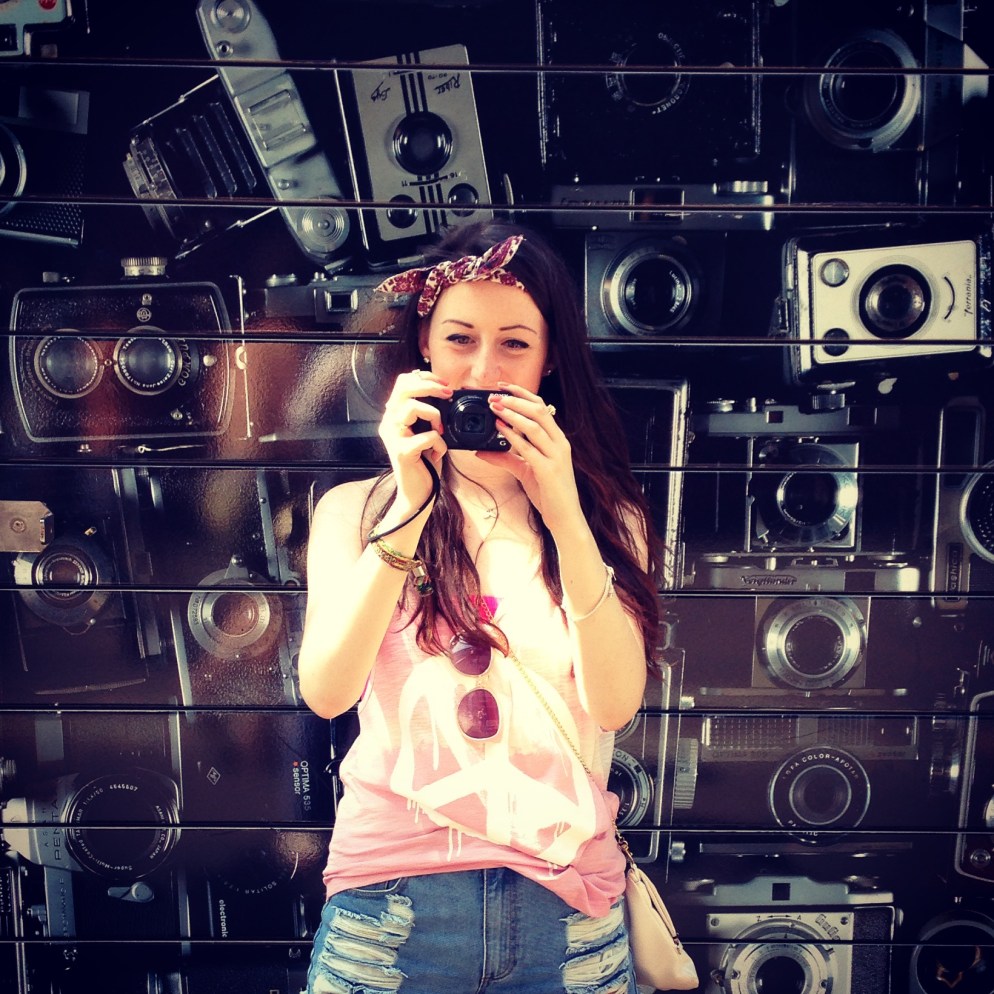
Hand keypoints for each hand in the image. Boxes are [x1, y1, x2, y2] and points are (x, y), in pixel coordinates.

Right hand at [379, 369, 451, 511]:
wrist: (417, 494)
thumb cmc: (424, 462)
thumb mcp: (426, 432)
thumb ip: (428, 413)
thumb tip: (445, 392)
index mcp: (394, 416)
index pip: (403, 382)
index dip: (424, 377)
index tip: (444, 384)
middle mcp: (389, 423)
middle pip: (404, 388)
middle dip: (430, 386)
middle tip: (448, 393)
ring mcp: (393, 437)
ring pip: (412, 408)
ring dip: (434, 416)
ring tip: (440, 431)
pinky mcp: (402, 453)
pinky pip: (427, 437)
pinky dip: (440, 444)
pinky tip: (438, 453)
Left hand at [476, 381, 582, 531]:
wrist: (566, 518)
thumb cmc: (548, 493)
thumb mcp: (525, 471)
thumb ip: (505, 458)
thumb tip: (480, 451)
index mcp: (557, 440)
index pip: (542, 407)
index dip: (522, 394)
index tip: (503, 386)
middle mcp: (560, 444)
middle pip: (539, 411)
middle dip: (515, 400)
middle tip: (493, 395)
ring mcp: (556, 456)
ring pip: (534, 426)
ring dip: (512, 413)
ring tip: (494, 407)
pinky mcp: (548, 470)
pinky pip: (528, 448)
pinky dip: (513, 436)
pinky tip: (499, 429)